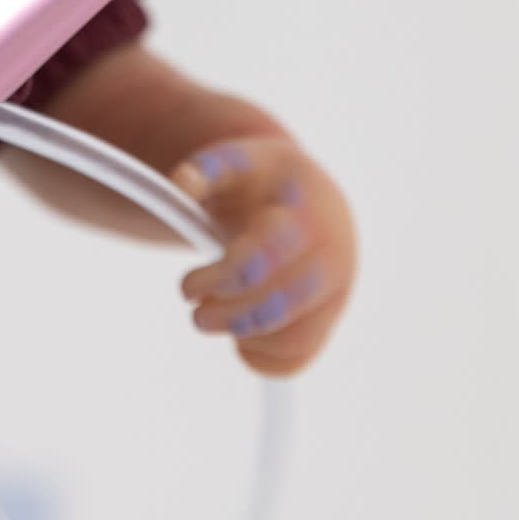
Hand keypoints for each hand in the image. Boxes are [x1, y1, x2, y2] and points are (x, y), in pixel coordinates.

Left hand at [171, 135, 354, 375]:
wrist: (313, 199)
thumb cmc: (267, 181)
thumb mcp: (241, 160)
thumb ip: (209, 168)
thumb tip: (182, 185)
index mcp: (310, 210)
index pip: (268, 255)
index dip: (223, 278)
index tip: (186, 286)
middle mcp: (332, 256)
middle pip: (282, 303)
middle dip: (229, 314)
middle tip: (196, 312)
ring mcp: (335, 292)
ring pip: (295, 338)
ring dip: (243, 337)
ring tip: (211, 318)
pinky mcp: (329, 320)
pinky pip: (300, 358)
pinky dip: (262, 359)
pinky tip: (237, 337)